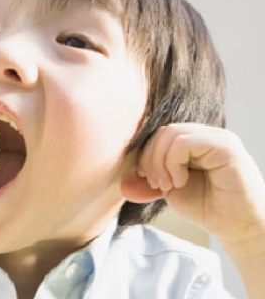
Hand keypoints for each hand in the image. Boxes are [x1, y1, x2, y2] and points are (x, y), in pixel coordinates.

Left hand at [136, 123, 264, 246]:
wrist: (238, 228)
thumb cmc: (209, 208)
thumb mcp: (171, 191)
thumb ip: (149, 181)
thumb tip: (121, 184)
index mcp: (193, 141)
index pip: (159, 135)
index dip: (146, 155)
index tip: (147, 180)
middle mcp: (205, 134)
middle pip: (162, 132)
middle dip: (150, 159)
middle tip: (156, 184)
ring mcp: (217, 137)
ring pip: (170, 134)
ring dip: (160, 162)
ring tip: (169, 185)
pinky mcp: (225, 145)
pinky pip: (184, 142)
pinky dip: (173, 163)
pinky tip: (181, 181)